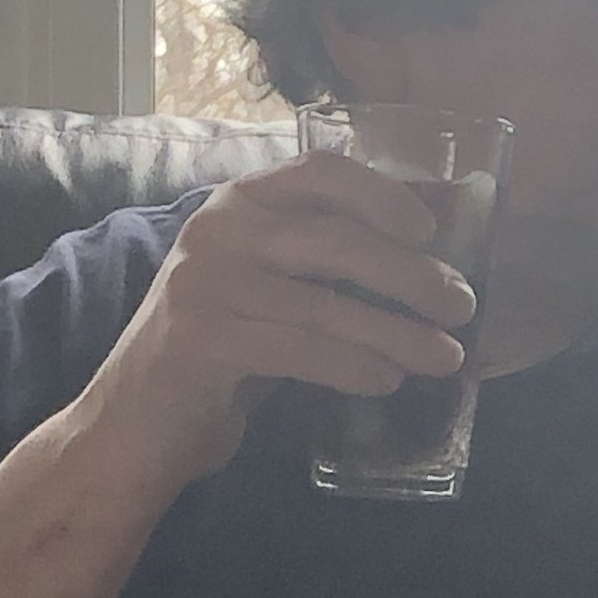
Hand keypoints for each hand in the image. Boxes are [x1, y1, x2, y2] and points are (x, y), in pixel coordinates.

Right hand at [87, 155, 478, 486]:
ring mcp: (206, 282)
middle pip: (337, 240)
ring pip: (326, 303)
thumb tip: (421, 275)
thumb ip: (316, 270)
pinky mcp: (203, 339)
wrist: (135, 426)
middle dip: (411, 275)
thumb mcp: (265, 294)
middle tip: (462, 307)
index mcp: (238, 205)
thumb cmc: (217, 359)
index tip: (431, 231)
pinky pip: (299, 349)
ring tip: (445, 357)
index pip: (320, 171)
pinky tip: (387, 382)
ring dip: (397, 333)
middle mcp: (219, 231)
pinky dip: (352, 366)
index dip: (382, 195)